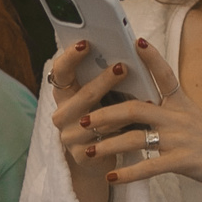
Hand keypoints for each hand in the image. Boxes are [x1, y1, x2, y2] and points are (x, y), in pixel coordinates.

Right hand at [44, 40, 139, 201]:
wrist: (97, 158)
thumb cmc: (102, 116)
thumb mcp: (98, 96)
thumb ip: (101, 76)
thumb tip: (123, 48)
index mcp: (63, 94)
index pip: (60, 70)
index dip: (71, 56)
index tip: (87, 42)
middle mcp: (61, 114)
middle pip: (83, 95)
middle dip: (104, 80)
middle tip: (123, 67)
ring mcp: (69, 136)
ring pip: (98, 119)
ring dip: (120, 109)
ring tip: (142, 98)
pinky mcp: (81, 155)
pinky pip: (106, 141)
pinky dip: (123, 132)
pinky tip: (139, 125)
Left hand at [76, 38, 201, 198]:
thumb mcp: (198, 120)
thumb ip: (173, 113)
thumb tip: (147, 110)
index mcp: (183, 104)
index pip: (165, 75)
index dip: (151, 57)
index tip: (136, 41)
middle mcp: (179, 117)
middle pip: (134, 108)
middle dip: (104, 113)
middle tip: (82, 118)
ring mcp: (181, 139)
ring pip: (134, 139)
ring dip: (107, 146)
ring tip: (87, 151)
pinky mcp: (184, 161)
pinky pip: (149, 167)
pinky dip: (128, 174)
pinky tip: (112, 178)